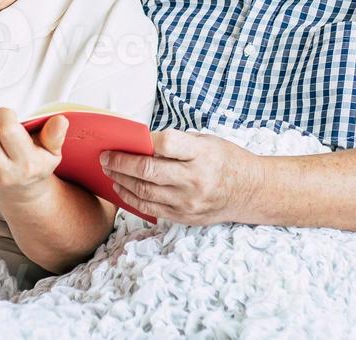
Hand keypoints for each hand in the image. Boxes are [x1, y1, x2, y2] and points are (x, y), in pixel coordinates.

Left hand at [100, 130, 263, 224]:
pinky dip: (132, 199)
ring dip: (121, 181)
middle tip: (104, 157)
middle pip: (148, 171)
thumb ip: (176, 143)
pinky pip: (151, 208)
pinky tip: (122, 189)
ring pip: (145, 192)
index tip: (126, 138)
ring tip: (109, 171)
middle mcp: (195, 179)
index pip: (166, 144)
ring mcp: (189, 201)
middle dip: (121, 163)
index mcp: (202, 154)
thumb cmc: (226, 160)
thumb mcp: (206, 141)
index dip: (143, 141)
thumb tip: (140, 143)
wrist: (251, 191)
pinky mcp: (185, 217)